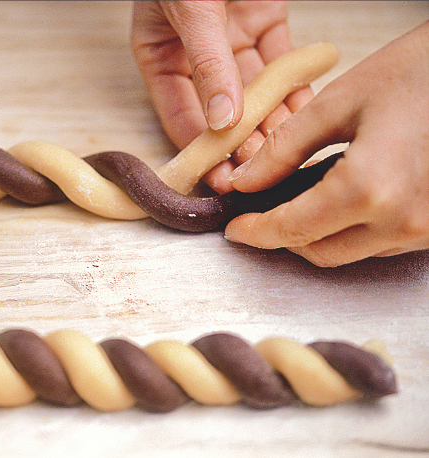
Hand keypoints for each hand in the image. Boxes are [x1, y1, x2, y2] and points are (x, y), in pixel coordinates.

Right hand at [131, 1, 312, 191]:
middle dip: (242, 143)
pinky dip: (294, 86)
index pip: (181, 116)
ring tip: (288, 150)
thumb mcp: (191, 8)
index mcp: (161, 56)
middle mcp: (195, 57)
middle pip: (221, 113)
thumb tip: (222, 120)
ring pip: (254, 93)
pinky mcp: (265, 22)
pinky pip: (281, 62)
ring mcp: (232, 42)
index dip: (202, 151)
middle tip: (262, 170)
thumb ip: (207, 62)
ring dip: (271, 121)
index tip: (222, 179)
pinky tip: (304, 112)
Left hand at [226, 22, 428, 266]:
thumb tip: (245, 182)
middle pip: (320, 252)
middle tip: (259, 215)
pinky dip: (352, 227)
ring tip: (297, 200)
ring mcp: (428, 229)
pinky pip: (382, 242)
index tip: (235, 227)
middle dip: (282, 237)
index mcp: (371, 189)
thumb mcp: (339, 103)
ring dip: (317, 234)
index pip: (293, 229)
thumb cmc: (421, 71)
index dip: (256, 231)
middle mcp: (404, 221)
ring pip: (351, 251)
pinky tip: (339, 198)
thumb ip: (283, 149)